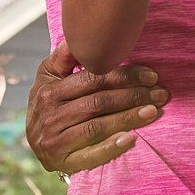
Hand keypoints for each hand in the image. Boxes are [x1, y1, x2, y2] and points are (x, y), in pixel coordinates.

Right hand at [26, 45, 167, 174]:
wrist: (33, 140)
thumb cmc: (48, 103)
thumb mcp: (48, 76)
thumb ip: (64, 56)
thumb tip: (79, 33)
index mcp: (51, 90)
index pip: (93, 79)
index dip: (124, 76)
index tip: (151, 75)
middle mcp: (51, 114)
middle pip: (99, 102)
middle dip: (134, 96)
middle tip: (161, 93)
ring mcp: (55, 139)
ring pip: (98, 126)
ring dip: (128, 118)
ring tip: (154, 112)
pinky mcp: (62, 161)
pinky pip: (90, 155)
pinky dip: (111, 147)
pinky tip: (131, 140)